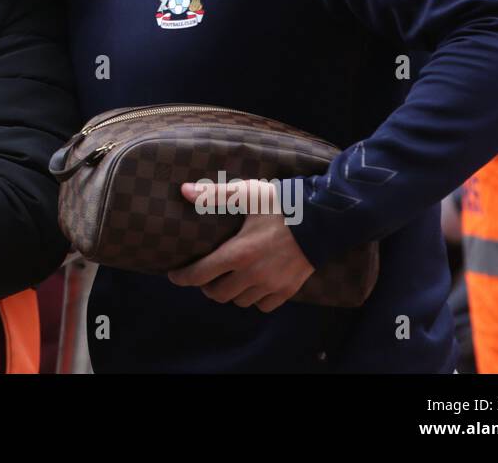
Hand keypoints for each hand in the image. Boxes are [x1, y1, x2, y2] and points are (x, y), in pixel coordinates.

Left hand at [166, 179, 313, 311]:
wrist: (322, 219)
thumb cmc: (280, 204)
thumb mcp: (246, 194)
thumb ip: (213, 195)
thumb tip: (184, 191)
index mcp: (238, 253)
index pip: (200, 275)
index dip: (182, 278)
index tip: (174, 275)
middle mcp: (253, 275)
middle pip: (218, 294)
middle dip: (207, 286)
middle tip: (205, 274)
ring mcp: (272, 285)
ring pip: (240, 301)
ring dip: (230, 293)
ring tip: (228, 278)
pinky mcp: (288, 290)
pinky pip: (264, 306)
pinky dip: (254, 299)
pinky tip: (252, 285)